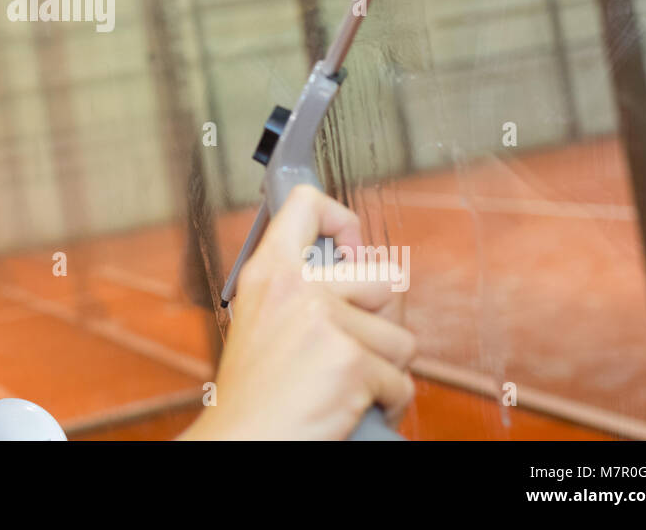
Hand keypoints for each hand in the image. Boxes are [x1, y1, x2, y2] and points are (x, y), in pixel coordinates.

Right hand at [177, 184, 414, 439]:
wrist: (243, 442)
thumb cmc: (253, 395)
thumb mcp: (260, 319)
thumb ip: (300, 287)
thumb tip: (369, 266)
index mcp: (268, 271)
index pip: (306, 203)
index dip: (343, 221)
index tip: (351, 250)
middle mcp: (295, 287)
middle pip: (384, 278)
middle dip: (383, 321)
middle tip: (354, 348)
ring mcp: (324, 322)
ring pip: (402, 338)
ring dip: (386, 369)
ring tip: (348, 384)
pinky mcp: (350, 361)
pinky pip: (402, 381)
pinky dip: (387, 402)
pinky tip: (355, 407)